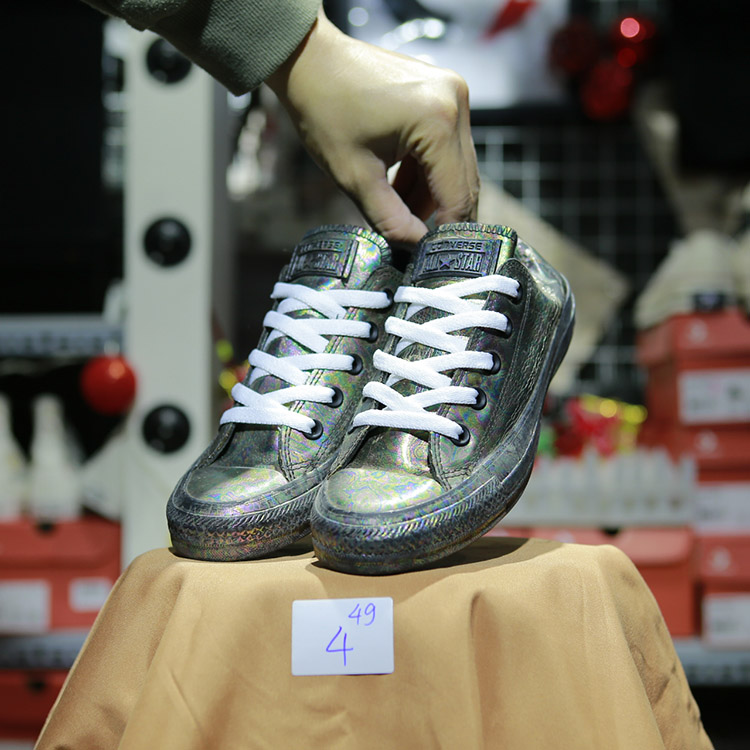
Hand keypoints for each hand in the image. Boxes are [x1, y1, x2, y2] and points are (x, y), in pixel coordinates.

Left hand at [267, 9, 478, 243]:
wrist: (310, 59)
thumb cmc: (324, 113)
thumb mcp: (355, 178)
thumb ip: (391, 221)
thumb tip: (418, 251)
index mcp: (437, 121)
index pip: (457, 195)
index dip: (447, 234)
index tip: (434, 261)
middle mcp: (456, 103)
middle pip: (463, 180)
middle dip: (440, 216)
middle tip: (416, 245)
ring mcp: (454, 93)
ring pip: (455, 166)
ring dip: (430, 195)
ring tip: (396, 211)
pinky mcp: (445, 93)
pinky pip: (446, 147)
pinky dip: (426, 172)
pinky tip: (399, 186)